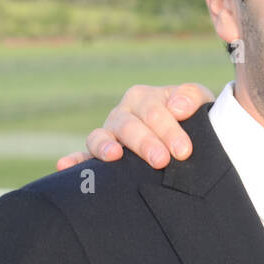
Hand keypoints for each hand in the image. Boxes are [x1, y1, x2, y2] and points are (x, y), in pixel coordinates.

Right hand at [55, 83, 215, 170]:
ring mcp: (109, 134)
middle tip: (161, 160)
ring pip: (101, 137)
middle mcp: (122, 114)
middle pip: (128, 126)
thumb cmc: (192, 117)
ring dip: (105, 147)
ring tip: (114, 156)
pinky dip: (74, 160)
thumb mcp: (199, 102)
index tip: (184, 150)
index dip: (169, 129)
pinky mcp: (100, 155)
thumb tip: (178, 107)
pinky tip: (65, 166)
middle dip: (145, 142)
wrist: (188, 135)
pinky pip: (83, 157)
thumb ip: (191, 97)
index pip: (154, 111)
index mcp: (144, 98)